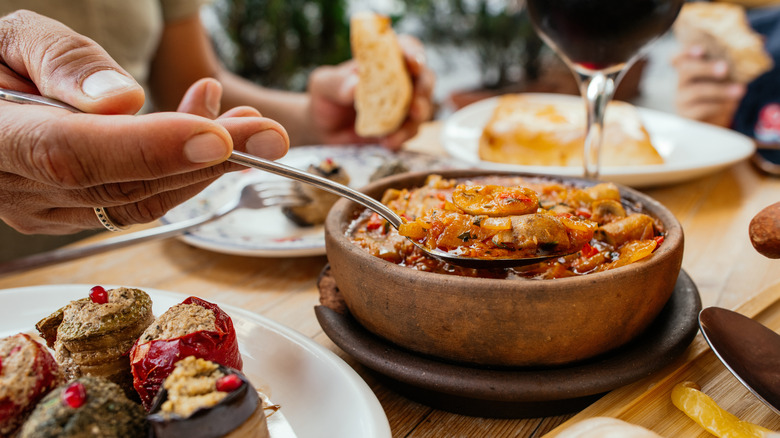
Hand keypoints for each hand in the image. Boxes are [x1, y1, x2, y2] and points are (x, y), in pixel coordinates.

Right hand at [0, 10, 288, 233]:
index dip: (150, 150)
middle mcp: (17, 189)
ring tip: (249, 124)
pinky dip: (184, 171)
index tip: (217, 138)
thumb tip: (122, 101)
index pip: (73, 153)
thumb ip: (61, 61)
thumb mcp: (12, 39)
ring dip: (205, 166)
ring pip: (140, 201)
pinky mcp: (71, 215)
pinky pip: (137, 201)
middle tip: (268, 133)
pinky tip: (212, 132)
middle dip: (206, 159)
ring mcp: (44, 211)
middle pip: (123, 184)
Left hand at [307, 35, 434, 149]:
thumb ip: (336, 83)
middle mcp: (398, 80)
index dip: (413, 53)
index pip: (406, 48)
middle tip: (414, 105)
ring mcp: (402, 105)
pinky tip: (387, 143)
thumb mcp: (323, 86)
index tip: (413, 63)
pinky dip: (402, 138)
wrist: (323, 129)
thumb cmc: (325, 98)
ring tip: (396, 134)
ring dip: (414, 121)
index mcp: (382, 60)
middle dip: (423, 90)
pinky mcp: (400, 128)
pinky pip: (410, 132)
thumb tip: (355, 85)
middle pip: (424, 78)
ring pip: (422, 108)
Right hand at [672, 44, 745, 127]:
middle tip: (724, 68)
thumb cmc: (719, 92)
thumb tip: (760, 40)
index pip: (677, 59)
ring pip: (696, 91)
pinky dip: (716, 106)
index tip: (700, 50)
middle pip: (685, 71)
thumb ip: (735, 59)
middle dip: (705, 68)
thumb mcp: (726, 75)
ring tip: (740, 90)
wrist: (713, 119)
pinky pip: (700, 109)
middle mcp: (682, 83)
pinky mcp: (687, 116)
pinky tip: (727, 106)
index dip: (685, 52)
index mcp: (689, 69)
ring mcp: (682, 100)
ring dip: (719, 90)